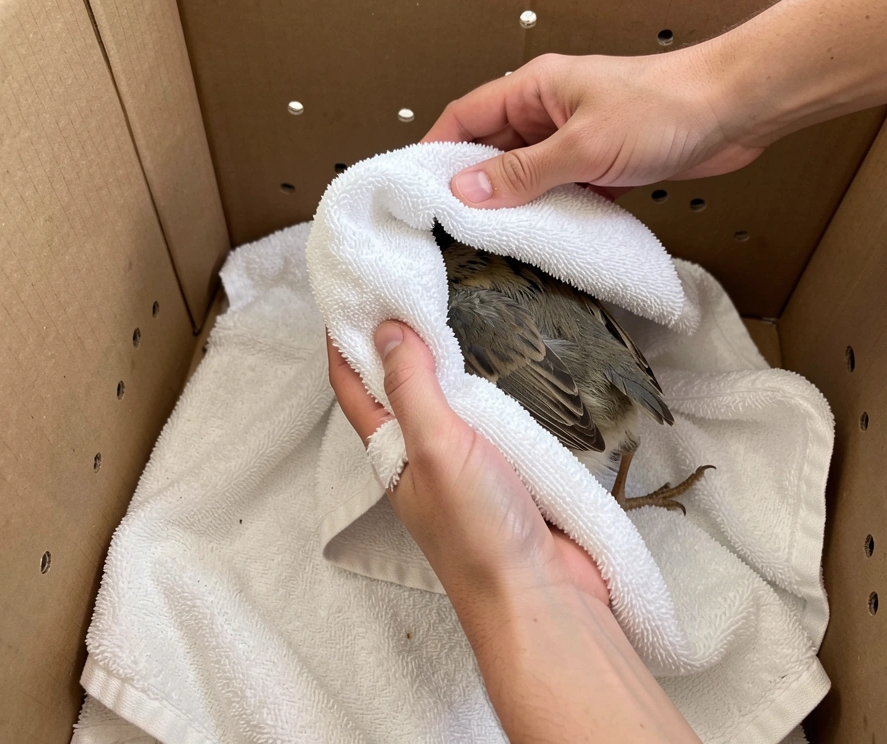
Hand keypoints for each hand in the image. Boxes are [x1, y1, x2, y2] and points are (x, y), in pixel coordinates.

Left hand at [327, 322, 608, 607]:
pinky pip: (487, 422)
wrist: (541, 596)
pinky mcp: (505, 472)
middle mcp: (421, 458)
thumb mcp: (436, 447)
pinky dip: (484, 391)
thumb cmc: (478, 533)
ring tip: (444, 317)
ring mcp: (464, 466)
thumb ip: (412, 388)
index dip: (345, 343)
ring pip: (444, 405)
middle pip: (397, 392)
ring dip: (440, 365)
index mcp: (390, 456)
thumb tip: (387, 329)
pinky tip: (496, 370)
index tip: (348, 296)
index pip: (354, 389)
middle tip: (403, 290)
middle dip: (394, 345)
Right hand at [422, 50, 761, 207]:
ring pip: (528, 175)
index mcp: (535, 88)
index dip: (439, 151)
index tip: (418, 188)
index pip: (466, 116)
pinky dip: (552, 213)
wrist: (732, 112)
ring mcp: (576, 138)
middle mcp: (550, 110)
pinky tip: (546, 237)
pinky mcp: (601, 164)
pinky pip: (562, 191)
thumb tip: (466, 190)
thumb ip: (522, 173)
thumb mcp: (580, 146)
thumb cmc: (665, 108)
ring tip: (496, 239)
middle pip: (494, 150)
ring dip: (516, 204)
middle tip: (454, 225)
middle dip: (475, 186)